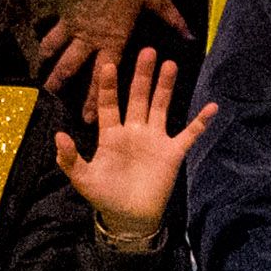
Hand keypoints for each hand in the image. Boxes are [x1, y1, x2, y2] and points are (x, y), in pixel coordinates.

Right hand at [42, 0, 180, 89]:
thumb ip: (172, 19)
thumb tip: (191, 36)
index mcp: (114, 40)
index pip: (103, 75)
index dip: (93, 97)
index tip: (85, 116)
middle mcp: (92, 38)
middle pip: (74, 68)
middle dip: (62, 85)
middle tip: (52, 100)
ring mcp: (76, 26)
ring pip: (58, 51)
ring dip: (49, 66)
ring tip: (41, 80)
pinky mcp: (66, 13)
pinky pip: (52, 30)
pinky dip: (44, 39)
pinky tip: (37, 49)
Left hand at [53, 46, 213, 242]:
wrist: (130, 219)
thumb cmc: (104, 197)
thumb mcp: (83, 179)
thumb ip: (70, 158)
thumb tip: (58, 135)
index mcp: (111, 135)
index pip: (109, 104)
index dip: (109, 86)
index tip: (108, 64)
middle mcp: (134, 131)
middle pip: (139, 97)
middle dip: (142, 75)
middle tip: (147, 51)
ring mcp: (155, 140)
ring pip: (161, 107)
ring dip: (166, 87)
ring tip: (170, 64)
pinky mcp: (172, 152)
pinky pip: (189, 134)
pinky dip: (200, 122)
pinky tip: (212, 107)